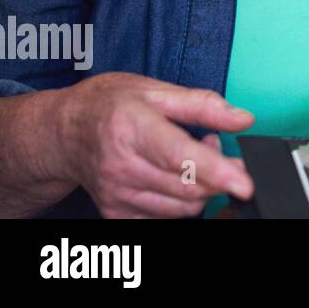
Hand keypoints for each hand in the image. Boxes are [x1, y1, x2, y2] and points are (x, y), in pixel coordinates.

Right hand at [53, 72, 255, 217]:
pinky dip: (181, 201)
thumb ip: (204, 105)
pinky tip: (176, 176)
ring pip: (181, 208)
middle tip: (219, 146)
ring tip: (194, 157)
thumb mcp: (156, 90)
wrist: (64, 131)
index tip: (244, 183)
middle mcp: (122, 166)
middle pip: (188, 188)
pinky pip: (163, 218)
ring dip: (203, 187)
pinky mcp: (116, 212)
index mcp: (133, 129)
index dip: (217, 172)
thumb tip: (243, 118)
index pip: (181, 158)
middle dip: (220, 175)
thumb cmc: (109, 105)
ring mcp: (117, 194)